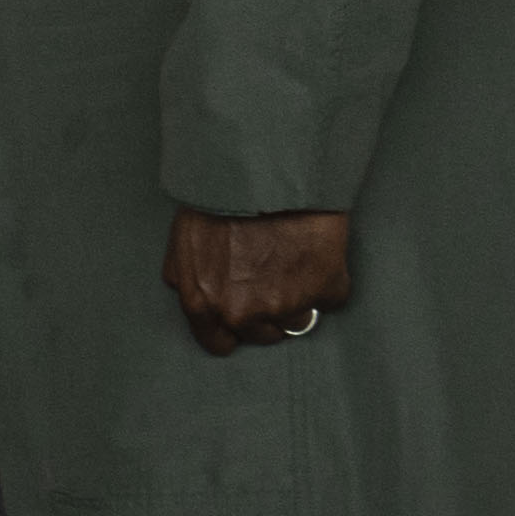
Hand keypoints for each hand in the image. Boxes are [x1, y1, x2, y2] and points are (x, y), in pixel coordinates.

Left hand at [166, 206, 352, 355]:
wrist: (270, 173)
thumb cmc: (222, 199)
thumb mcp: (184, 240)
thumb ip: (186, 276)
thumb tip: (195, 295)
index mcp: (202, 303)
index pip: (218, 343)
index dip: (231, 331)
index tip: (242, 323)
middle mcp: (241, 312)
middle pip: (261, 334)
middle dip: (267, 312)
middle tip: (273, 278)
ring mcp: (285, 305)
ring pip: (297, 320)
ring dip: (299, 299)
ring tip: (295, 262)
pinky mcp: (324, 290)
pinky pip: (331, 300)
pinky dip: (329, 283)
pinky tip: (319, 255)